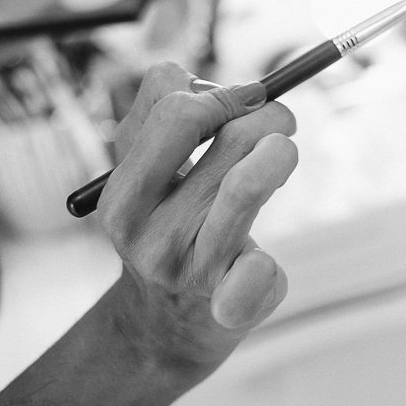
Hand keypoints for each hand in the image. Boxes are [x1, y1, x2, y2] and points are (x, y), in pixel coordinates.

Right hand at [97, 62, 297, 373]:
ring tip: (282, 153)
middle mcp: (150, 234)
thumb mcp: (145, 175)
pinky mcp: (230, 304)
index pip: (178, 109)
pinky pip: (262, 272)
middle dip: (270, 113)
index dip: (225, 93)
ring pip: (248, 184)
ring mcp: (190, 270)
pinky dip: (269, 266)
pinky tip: (259, 263)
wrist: (163, 329)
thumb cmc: (168, 227)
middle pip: (231, 137)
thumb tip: (195, 76)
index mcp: (123, 196)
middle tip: (280, 122)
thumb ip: (160, 116)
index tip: (245, 101)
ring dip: (280, 154)